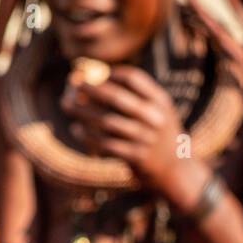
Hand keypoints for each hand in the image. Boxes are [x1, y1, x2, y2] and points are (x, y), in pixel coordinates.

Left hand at [61, 66, 202, 205]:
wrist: (176, 170)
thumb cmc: (158, 134)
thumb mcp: (158, 111)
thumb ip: (136, 95)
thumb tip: (93, 78)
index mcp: (161, 101)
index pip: (134, 78)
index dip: (111, 73)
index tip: (95, 73)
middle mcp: (156, 118)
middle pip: (117, 97)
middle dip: (92, 89)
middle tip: (74, 84)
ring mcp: (147, 139)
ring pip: (107, 121)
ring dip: (83, 112)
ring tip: (67, 106)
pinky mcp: (137, 157)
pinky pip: (106, 143)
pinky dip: (88, 136)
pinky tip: (77, 129)